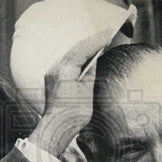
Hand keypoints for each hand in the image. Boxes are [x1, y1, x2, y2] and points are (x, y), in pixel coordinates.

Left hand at [28, 31, 108, 158]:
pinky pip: (67, 62)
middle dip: (92, 41)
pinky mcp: (53, 78)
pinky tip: (87, 56)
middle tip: (107, 33)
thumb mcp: (86, 92)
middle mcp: (56, 68)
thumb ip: (89, 74)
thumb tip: (93, 61)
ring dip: (85, 48)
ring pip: (71, 54)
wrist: (57, 128)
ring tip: (100, 42)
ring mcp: (53, 73)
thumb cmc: (72, 114)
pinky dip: (78, 57)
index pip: (82, 49)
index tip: (109, 32)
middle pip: (76, 49)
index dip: (96, 40)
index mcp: (64, 70)